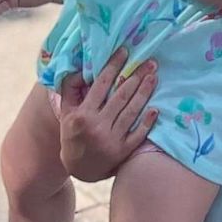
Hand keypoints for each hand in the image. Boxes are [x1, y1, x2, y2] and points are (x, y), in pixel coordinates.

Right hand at [55, 47, 158, 181]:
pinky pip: (137, 134)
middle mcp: (97, 126)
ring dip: (144, 93)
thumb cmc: (73, 134)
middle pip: (120, 96)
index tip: (125, 52)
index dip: (113, 66)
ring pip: (131, 112)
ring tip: (154, 77)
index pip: (101, 85)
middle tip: (149, 62)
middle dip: (135, 77)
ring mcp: (111, 140)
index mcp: (82, 114)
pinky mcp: (122, 151)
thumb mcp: (66, 113)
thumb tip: (81, 70)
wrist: (79, 169)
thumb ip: (70, 90)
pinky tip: (155, 109)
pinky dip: (147, 122)